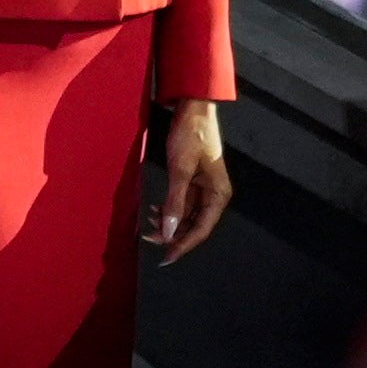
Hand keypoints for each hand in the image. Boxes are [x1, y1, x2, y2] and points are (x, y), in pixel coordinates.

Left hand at [146, 97, 231, 258]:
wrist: (193, 109)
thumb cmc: (191, 135)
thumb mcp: (180, 170)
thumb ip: (174, 203)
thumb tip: (168, 231)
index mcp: (218, 195)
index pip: (201, 230)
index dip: (183, 246)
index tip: (165, 259)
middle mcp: (214, 195)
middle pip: (193, 225)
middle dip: (171, 235)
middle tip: (147, 239)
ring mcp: (204, 189)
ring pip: (185, 216)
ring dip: (167, 222)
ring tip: (147, 224)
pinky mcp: (194, 182)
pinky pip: (181, 204)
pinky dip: (168, 209)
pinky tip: (153, 210)